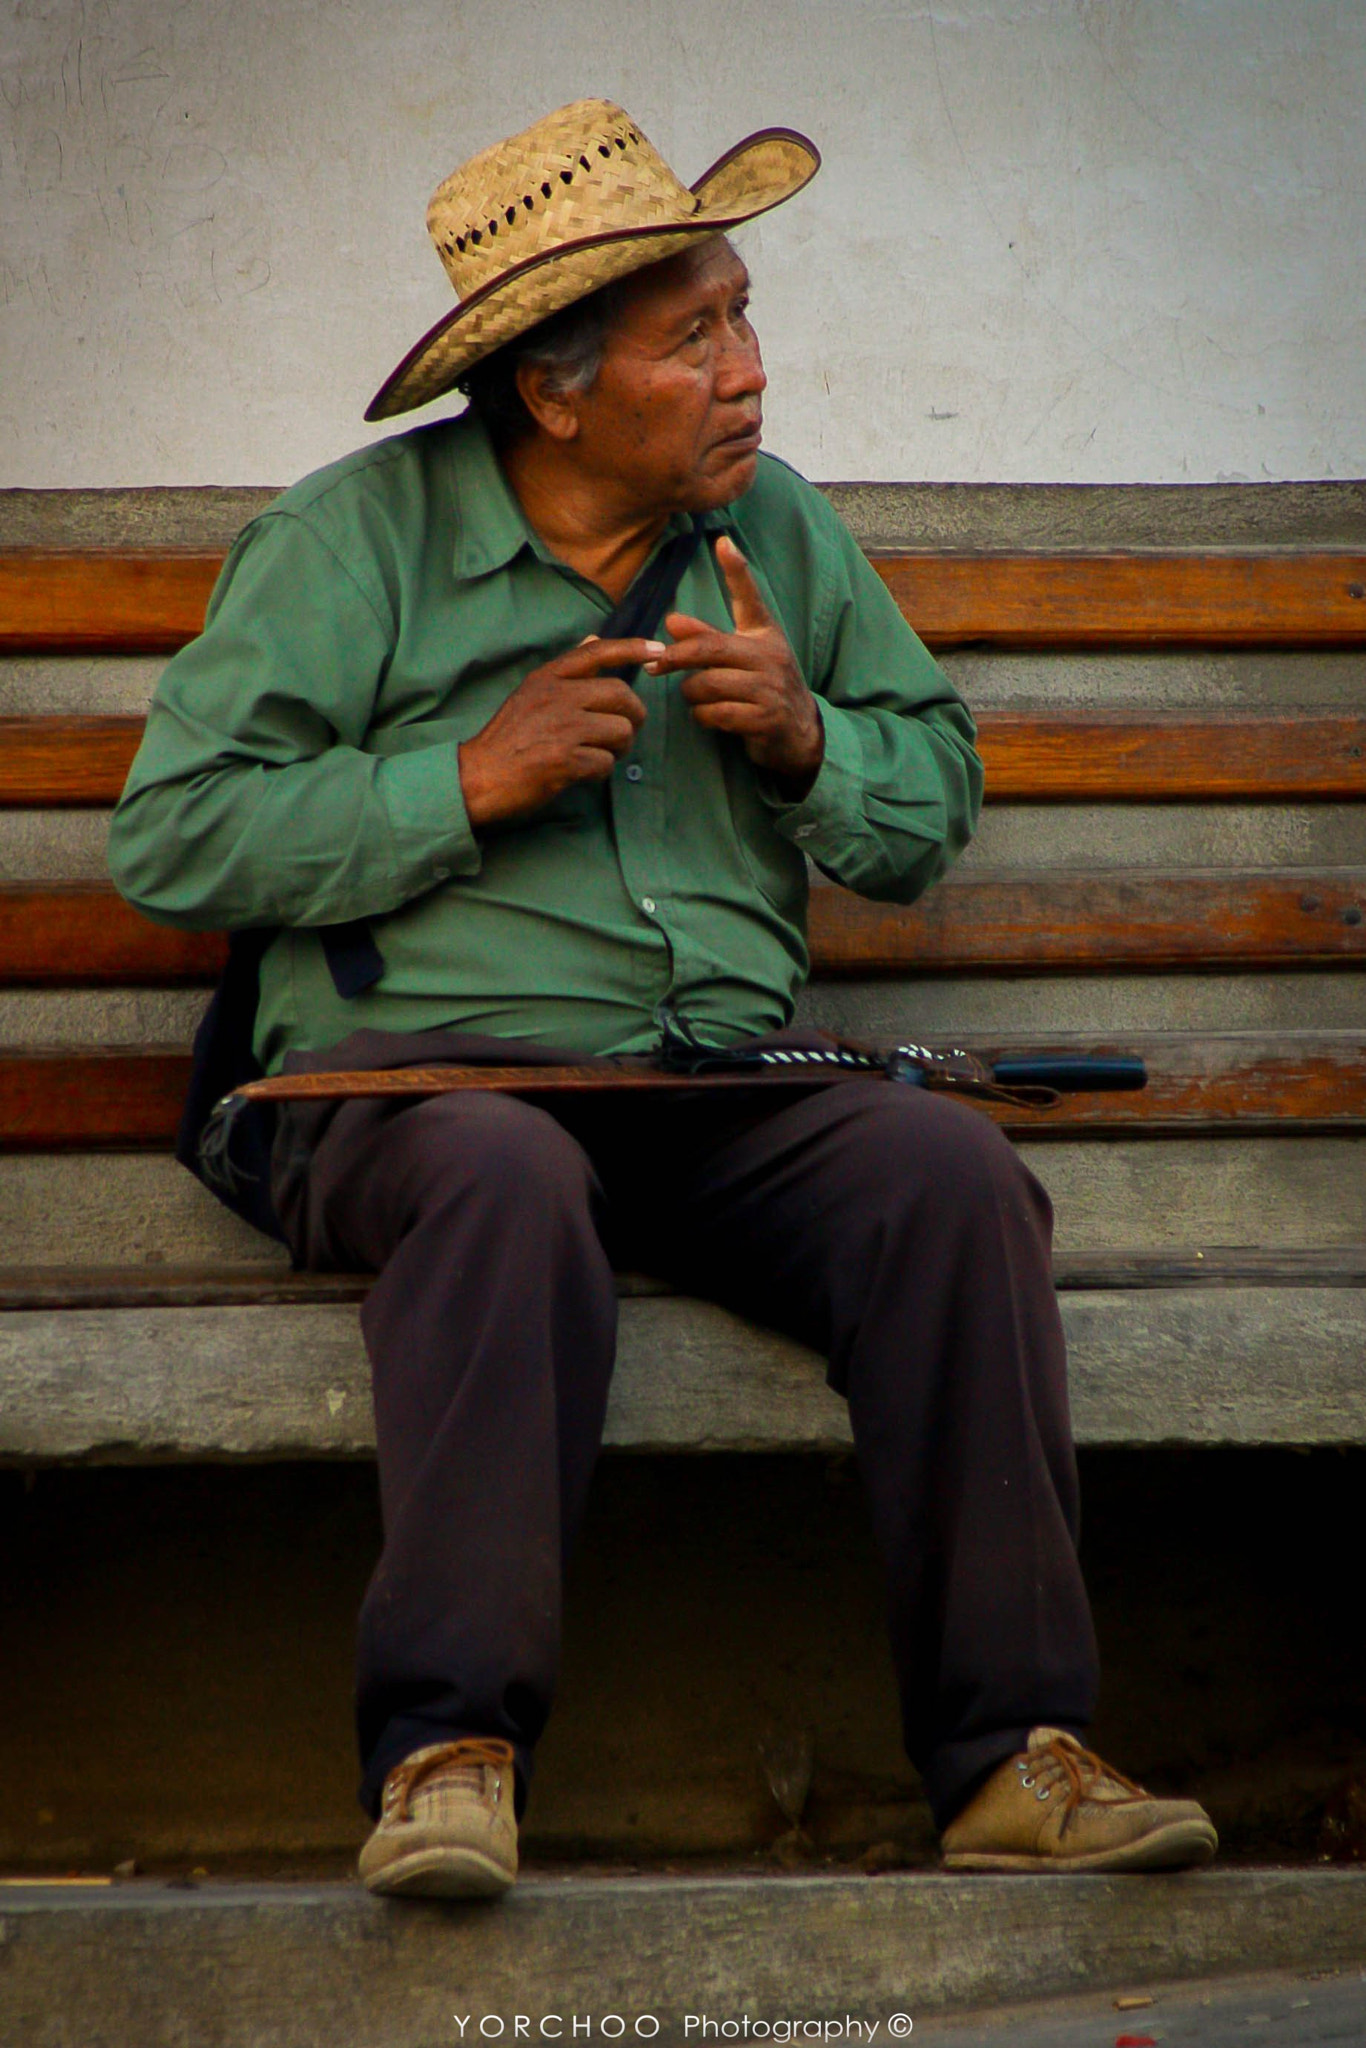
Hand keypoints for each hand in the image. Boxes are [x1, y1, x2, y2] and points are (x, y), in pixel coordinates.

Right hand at [458, 636, 661, 827]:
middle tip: (625, 730)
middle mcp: (557, 696)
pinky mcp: (566, 760)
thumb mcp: (530, 693)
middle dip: (633, 715)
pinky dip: (601, 770)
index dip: (631, 648)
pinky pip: (606, 762)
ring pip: (620, 730)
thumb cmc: (507, 738)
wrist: (478, 776)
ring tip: (600, 753)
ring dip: (618, 747)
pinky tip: (584, 772)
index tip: (658, 650)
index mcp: (548, 678)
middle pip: (621, 695)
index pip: (597, 653)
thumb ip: (565, 670)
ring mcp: (562, 728)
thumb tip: (594, 639)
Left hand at [645, 534, 823, 795]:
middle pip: (709, 648)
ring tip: (697, 698)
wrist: (798, 732)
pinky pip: (716, 713)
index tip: (723, 542)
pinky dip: (703, 716)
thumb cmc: (762, 687)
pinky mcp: (766, 718)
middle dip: (676, 657)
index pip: (749, 598)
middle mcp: (771, 656)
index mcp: (764, 634)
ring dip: (692, 694)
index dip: (737, 571)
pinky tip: (708, 716)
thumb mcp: (741, 658)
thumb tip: (671, 621)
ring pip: (707, 684)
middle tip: (655, 665)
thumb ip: (707, 639)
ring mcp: (770, 688)